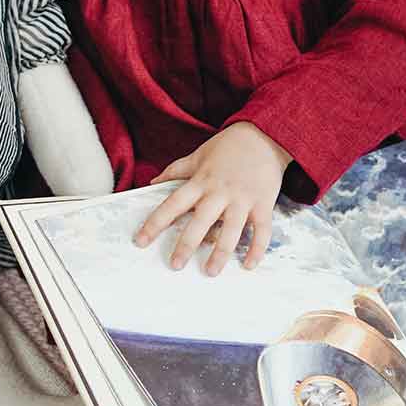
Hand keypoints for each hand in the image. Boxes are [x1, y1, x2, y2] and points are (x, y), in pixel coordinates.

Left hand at [134, 123, 292, 275]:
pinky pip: (261, 230)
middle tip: (175, 265)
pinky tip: (248, 265)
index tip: (141, 241)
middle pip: (200, 221)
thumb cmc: (229, 145)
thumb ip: (176, 170)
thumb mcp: (199, 154)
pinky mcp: (263, 203)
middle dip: (186, 244)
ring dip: (220, 253)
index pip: (173, 204)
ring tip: (210, 271)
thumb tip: (153, 182)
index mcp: (201, 181)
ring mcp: (242, 199)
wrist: (265, 134)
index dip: (155, 223)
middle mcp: (220, 192)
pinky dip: (256, 248)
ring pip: (230, 230)